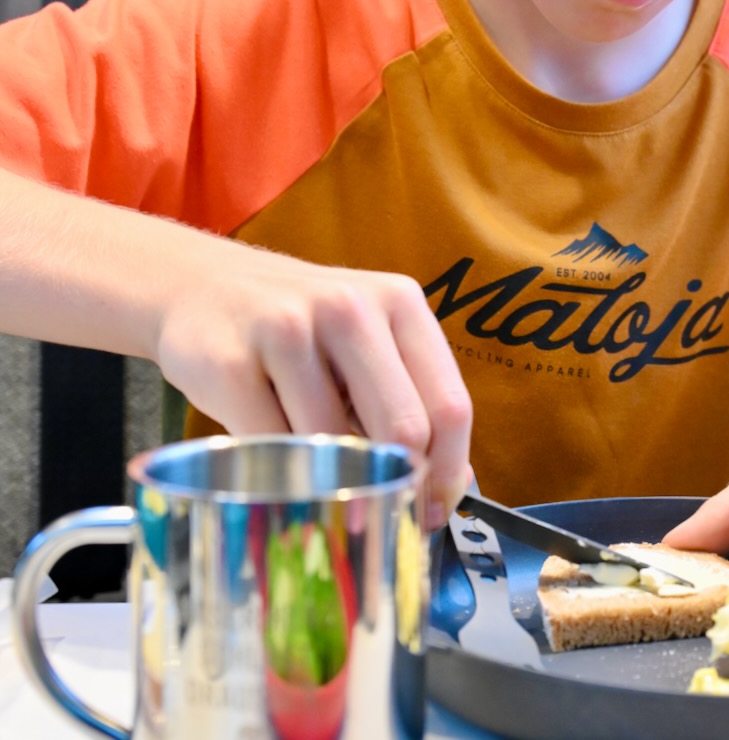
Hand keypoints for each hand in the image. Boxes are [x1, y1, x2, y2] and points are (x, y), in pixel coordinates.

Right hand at [155, 242, 472, 529]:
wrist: (200, 284)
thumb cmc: (299, 327)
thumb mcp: (366, 342)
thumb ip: (409, 398)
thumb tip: (451, 485)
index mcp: (399, 302)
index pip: (448, 405)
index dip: (447, 472)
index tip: (433, 511)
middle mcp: (350, 308)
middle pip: (403, 428)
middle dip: (396, 487)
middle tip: (381, 520)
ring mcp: (287, 330)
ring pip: (334, 445)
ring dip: (332, 482)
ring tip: (318, 482)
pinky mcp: (230, 362)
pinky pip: (271, 448)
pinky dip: (280, 473)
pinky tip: (276, 468)